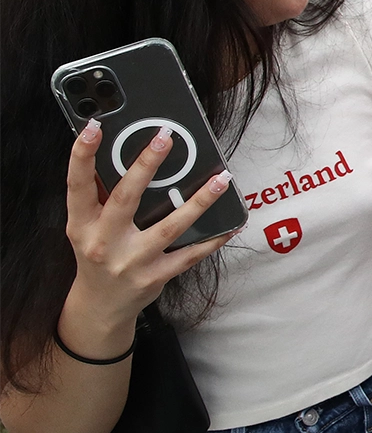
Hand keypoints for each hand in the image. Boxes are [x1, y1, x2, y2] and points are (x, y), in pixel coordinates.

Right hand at [64, 122, 238, 337]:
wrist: (100, 305)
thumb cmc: (96, 255)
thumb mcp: (87, 227)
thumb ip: (100, 197)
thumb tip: (119, 153)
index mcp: (81, 225)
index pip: (78, 185)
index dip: (82, 155)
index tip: (95, 127)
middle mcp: (104, 243)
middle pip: (125, 199)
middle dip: (146, 165)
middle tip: (165, 137)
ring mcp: (131, 262)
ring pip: (170, 226)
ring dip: (199, 201)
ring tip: (221, 178)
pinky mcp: (155, 277)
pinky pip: (190, 255)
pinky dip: (213, 240)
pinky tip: (232, 223)